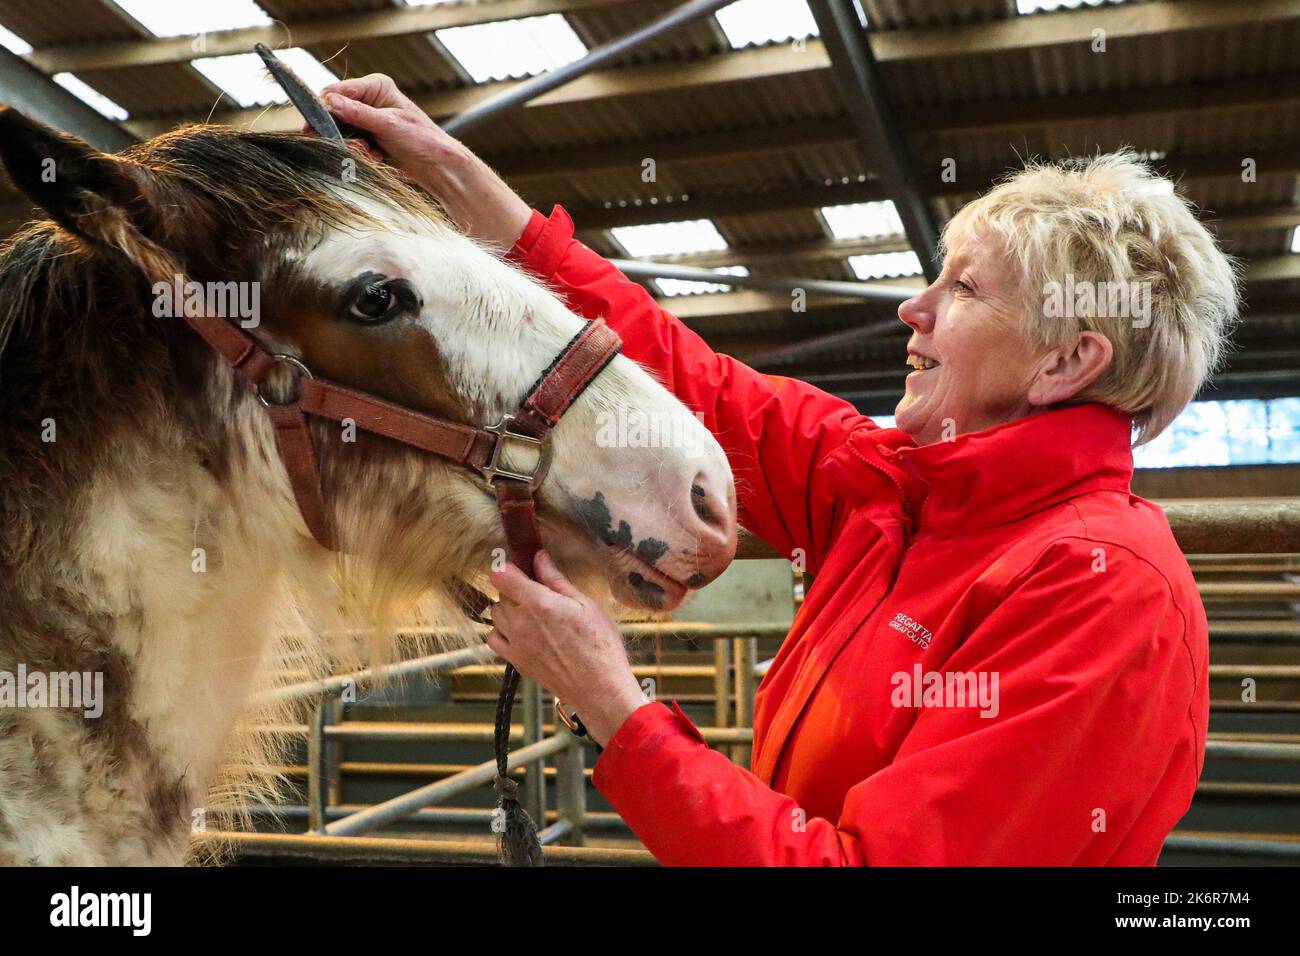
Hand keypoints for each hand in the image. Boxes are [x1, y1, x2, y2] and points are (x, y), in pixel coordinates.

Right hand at [320, 73, 532, 249]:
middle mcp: (369, 101)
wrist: (442, 169)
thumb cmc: (424, 142)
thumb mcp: (390, 125)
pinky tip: (377, 160)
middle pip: (333, 113)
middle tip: (355, 147)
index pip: (336, 92)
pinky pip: (351, 147)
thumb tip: (330, 102)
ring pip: (340, 133)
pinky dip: (360, 156)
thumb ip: (359, 114)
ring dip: (352, 147)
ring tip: (372, 155)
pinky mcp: (370, 141)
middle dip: (340, 133)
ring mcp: (368, 122)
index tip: (314, 127)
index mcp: (375, 87)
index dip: (323, 109)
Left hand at [487, 552, 648, 745]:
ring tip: (532, 612)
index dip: (508, 566)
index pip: (501, 575)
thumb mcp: (585, 604)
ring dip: (508, 608)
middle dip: (515, 588)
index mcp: (538, 603)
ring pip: (495, 614)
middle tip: (538, 590)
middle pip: (500, 594)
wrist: (599, 688)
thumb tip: (540, 557)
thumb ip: (557, 580)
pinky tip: (521, 631)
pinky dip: (502, 630)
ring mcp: (514, 643)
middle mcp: (520, 622)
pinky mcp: (515, 661)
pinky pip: (494, 638)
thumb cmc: (599, 647)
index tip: (520, 565)